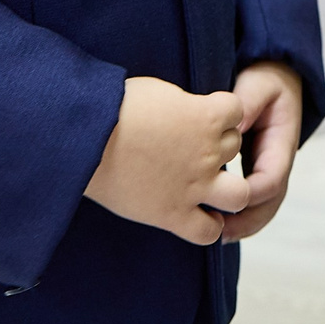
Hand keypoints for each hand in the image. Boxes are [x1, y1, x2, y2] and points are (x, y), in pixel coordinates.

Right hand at [84, 76, 247, 244]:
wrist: (85, 138)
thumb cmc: (114, 106)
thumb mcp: (159, 91)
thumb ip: (185, 104)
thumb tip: (191, 112)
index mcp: (205, 116)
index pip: (236, 111)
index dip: (219, 112)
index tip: (198, 115)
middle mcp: (207, 152)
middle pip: (234, 146)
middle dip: (217, 145)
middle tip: (189, 147)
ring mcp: (193, 187)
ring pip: (240, 195)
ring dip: (229, 190)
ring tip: (209, 187)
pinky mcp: (172, 214)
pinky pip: (208, 232)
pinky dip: (207, 227)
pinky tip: (194, 217)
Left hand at [219, 61, 303, 240]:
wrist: (274, 73)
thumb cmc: (264, 79)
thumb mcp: (257, 85)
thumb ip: (246, 104)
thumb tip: (232, 130)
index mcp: (282, 141)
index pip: (272, 178)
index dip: (251, 193)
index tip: (225, 198)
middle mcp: (277, 160)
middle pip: (270, 202)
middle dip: (247, 221)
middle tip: (219, 233)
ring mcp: (267, 167)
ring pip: (261, 206)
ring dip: (242, 224)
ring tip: (214, 235)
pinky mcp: (253, 169)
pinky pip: (249, 198)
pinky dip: (236, 213)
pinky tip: (213, 221)